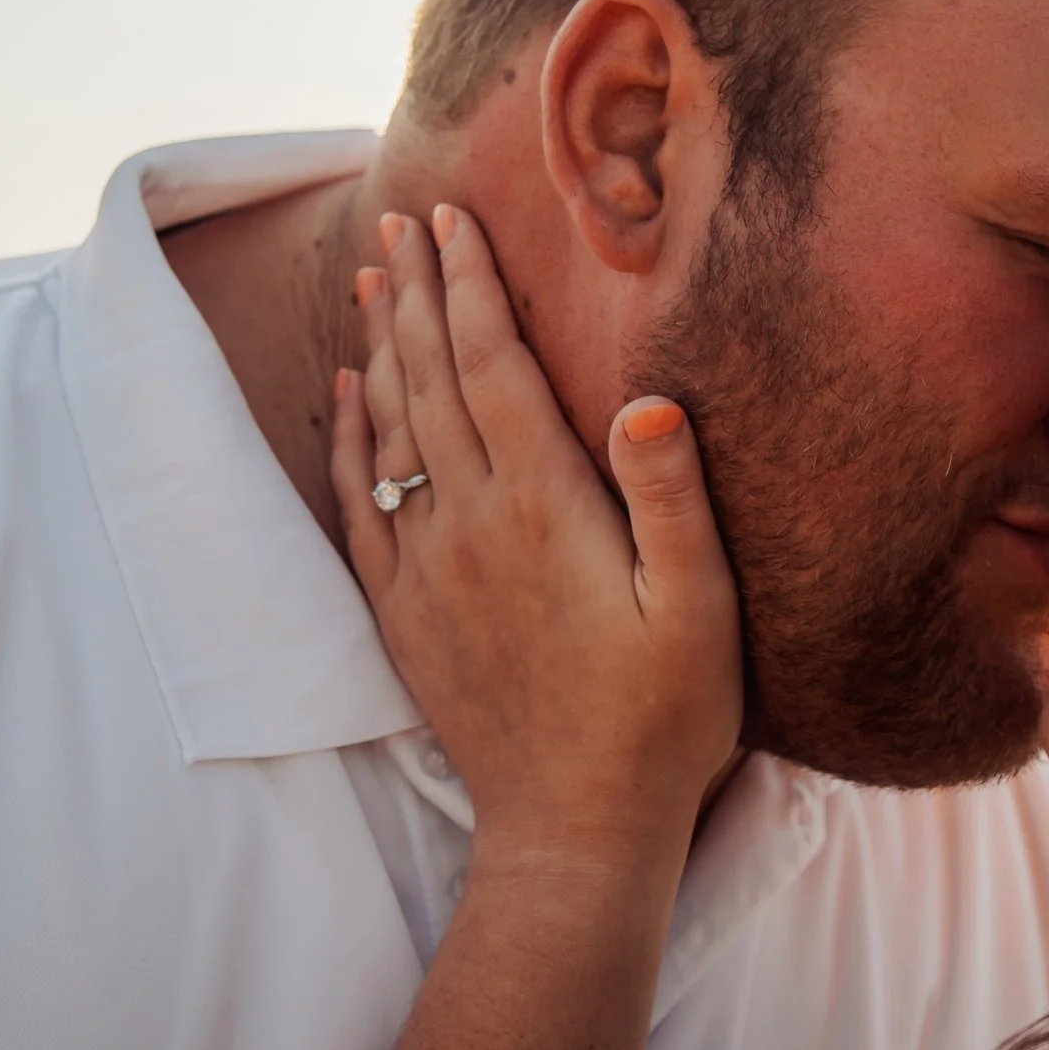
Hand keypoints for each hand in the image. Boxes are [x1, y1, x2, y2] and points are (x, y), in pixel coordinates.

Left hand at [328, 204, 741, 870]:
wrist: (576, 828)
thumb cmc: (664, 718)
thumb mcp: (702, 608)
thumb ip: (674, 500)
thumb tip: (650, 400)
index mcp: (545, 508)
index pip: (493, 367)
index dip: (470, 288)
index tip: (452, 220)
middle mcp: (471, 525)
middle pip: (430, 380)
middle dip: (417, 293)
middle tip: (402, 221)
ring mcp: (428, 569)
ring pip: (389, 430)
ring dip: (381, 347)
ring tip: (374, 278)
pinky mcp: (406, 612)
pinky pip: (359, 504)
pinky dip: (347, 438)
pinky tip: (345, 394)